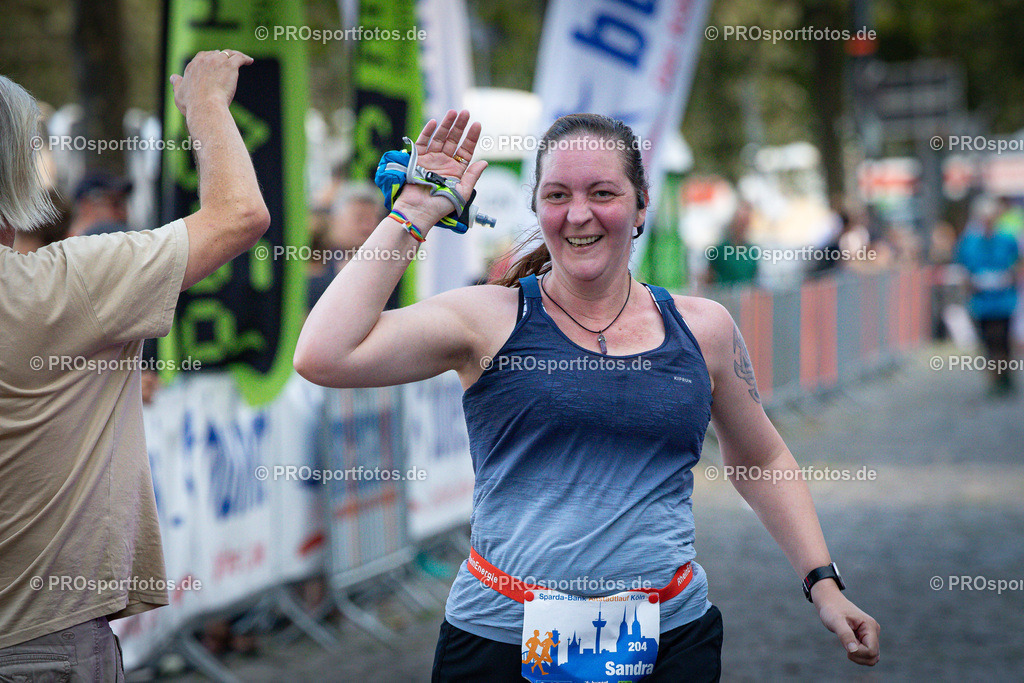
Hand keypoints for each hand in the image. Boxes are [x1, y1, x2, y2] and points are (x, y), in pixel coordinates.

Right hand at [169, 50, 252, 118]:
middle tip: (228, 63)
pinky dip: (245, 58)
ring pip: (228, 54)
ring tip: (241, 59)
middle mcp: (204, 60)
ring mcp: (218, 61)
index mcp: (193, 66)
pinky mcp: (230, 66)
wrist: (205, 107)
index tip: (215, 64)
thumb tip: (173, 77)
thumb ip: (177, 84)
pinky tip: (249, 61)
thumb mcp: (179, 94)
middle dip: (222, 57)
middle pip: (215, 54)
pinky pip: (239, 58)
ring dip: (234, 55)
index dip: (209, 59)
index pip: (202, 57)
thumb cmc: (192, 105)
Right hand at [391, 109, 487, 229]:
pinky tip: (434, 122)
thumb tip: (485, 162)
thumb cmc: (441, 205)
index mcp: (457, 170)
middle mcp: (444, 162)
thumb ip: (472, 176)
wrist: (419, 211)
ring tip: (453, 113)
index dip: (471, 137)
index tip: (477, 125)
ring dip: (446, 125)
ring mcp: (431, 159)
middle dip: (460, 126)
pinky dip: (427, 132)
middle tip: (465, 113)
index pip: (466, 150)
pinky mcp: (418, 159)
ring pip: (439, 138)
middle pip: (453, 140)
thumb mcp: (462, 192)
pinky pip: (422, 142)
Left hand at [814, 587, 879, 665]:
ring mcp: (871, 635)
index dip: (858, 653)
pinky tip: (848, 644)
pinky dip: (857, 654)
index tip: (845, 644)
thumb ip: (844, 634)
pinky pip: (867, 654)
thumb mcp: (835, 621)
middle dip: (858, 656)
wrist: (830, 602)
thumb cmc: (832, 610)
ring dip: (858, 657)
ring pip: (871, 657)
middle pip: (873, 657)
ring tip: (846, 643)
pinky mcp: (866, 638)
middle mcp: (874, 631)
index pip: (871, 651)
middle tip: (844, 645)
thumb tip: (853, 650)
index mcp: (870, 626)